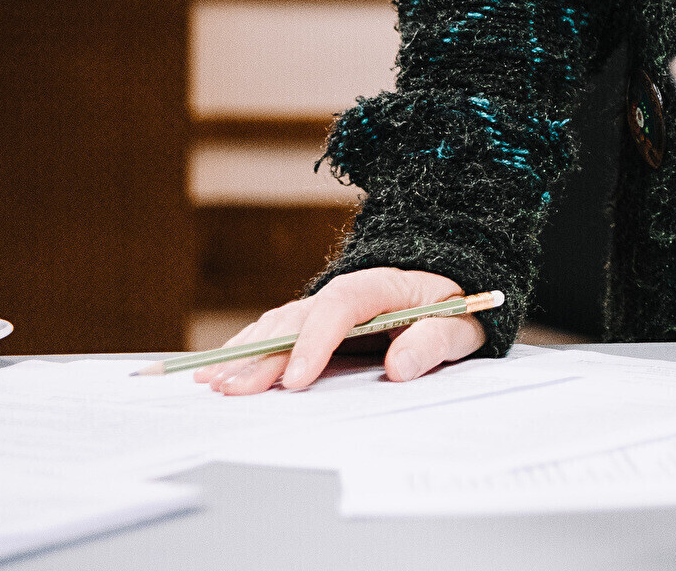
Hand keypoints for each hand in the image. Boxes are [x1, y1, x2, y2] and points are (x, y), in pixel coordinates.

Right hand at [197, 267, 484, 394]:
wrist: (447, 292)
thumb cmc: (453, 309)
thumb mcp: (461, 325)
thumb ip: (434, 341)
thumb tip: (401, 366)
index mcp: (383, 285)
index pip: (342, 305)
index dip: (315, 341)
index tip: (298, 379)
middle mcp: (344, 292)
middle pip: (298, 319)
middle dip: (265, 355)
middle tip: (236, 390)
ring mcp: (323, 307)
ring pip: (277, 325)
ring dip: (245, 354)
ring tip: (214, 383)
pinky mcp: (311, 324)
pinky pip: (272, 333)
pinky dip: (243, 350)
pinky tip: (214, 370)